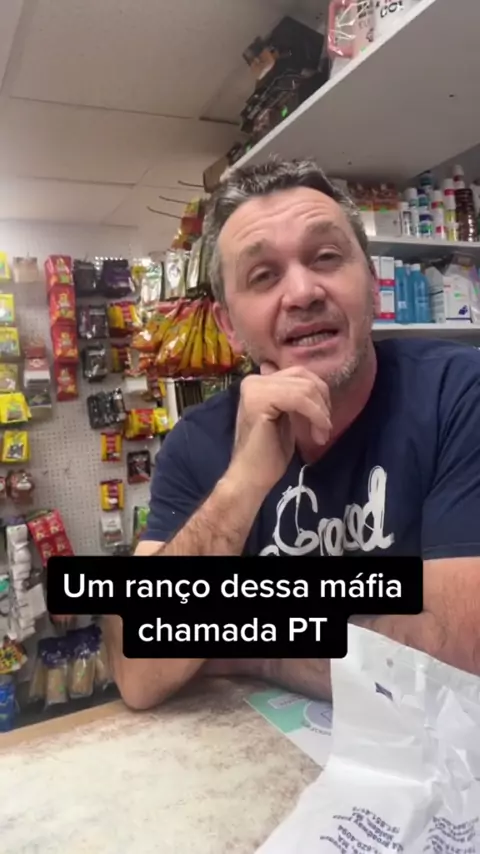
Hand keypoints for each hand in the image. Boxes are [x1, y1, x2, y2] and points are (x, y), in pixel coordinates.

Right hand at [229, 364, 330, 492]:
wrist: (250, 478)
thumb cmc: (268, 454)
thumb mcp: (286, 417)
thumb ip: (293, 397)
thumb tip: (312, 383)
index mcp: (258, 382)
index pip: (299, 374)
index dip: (319, 395)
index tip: (323, 422)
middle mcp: (253, 380)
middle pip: (304, 377)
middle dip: (322, 402)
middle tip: (324, 428)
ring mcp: (254, 388)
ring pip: (305, 388)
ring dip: (321, 413)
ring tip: (321, 435)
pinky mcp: (259, 400)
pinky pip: (300, 399)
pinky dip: (316, 416)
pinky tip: (318, 435)